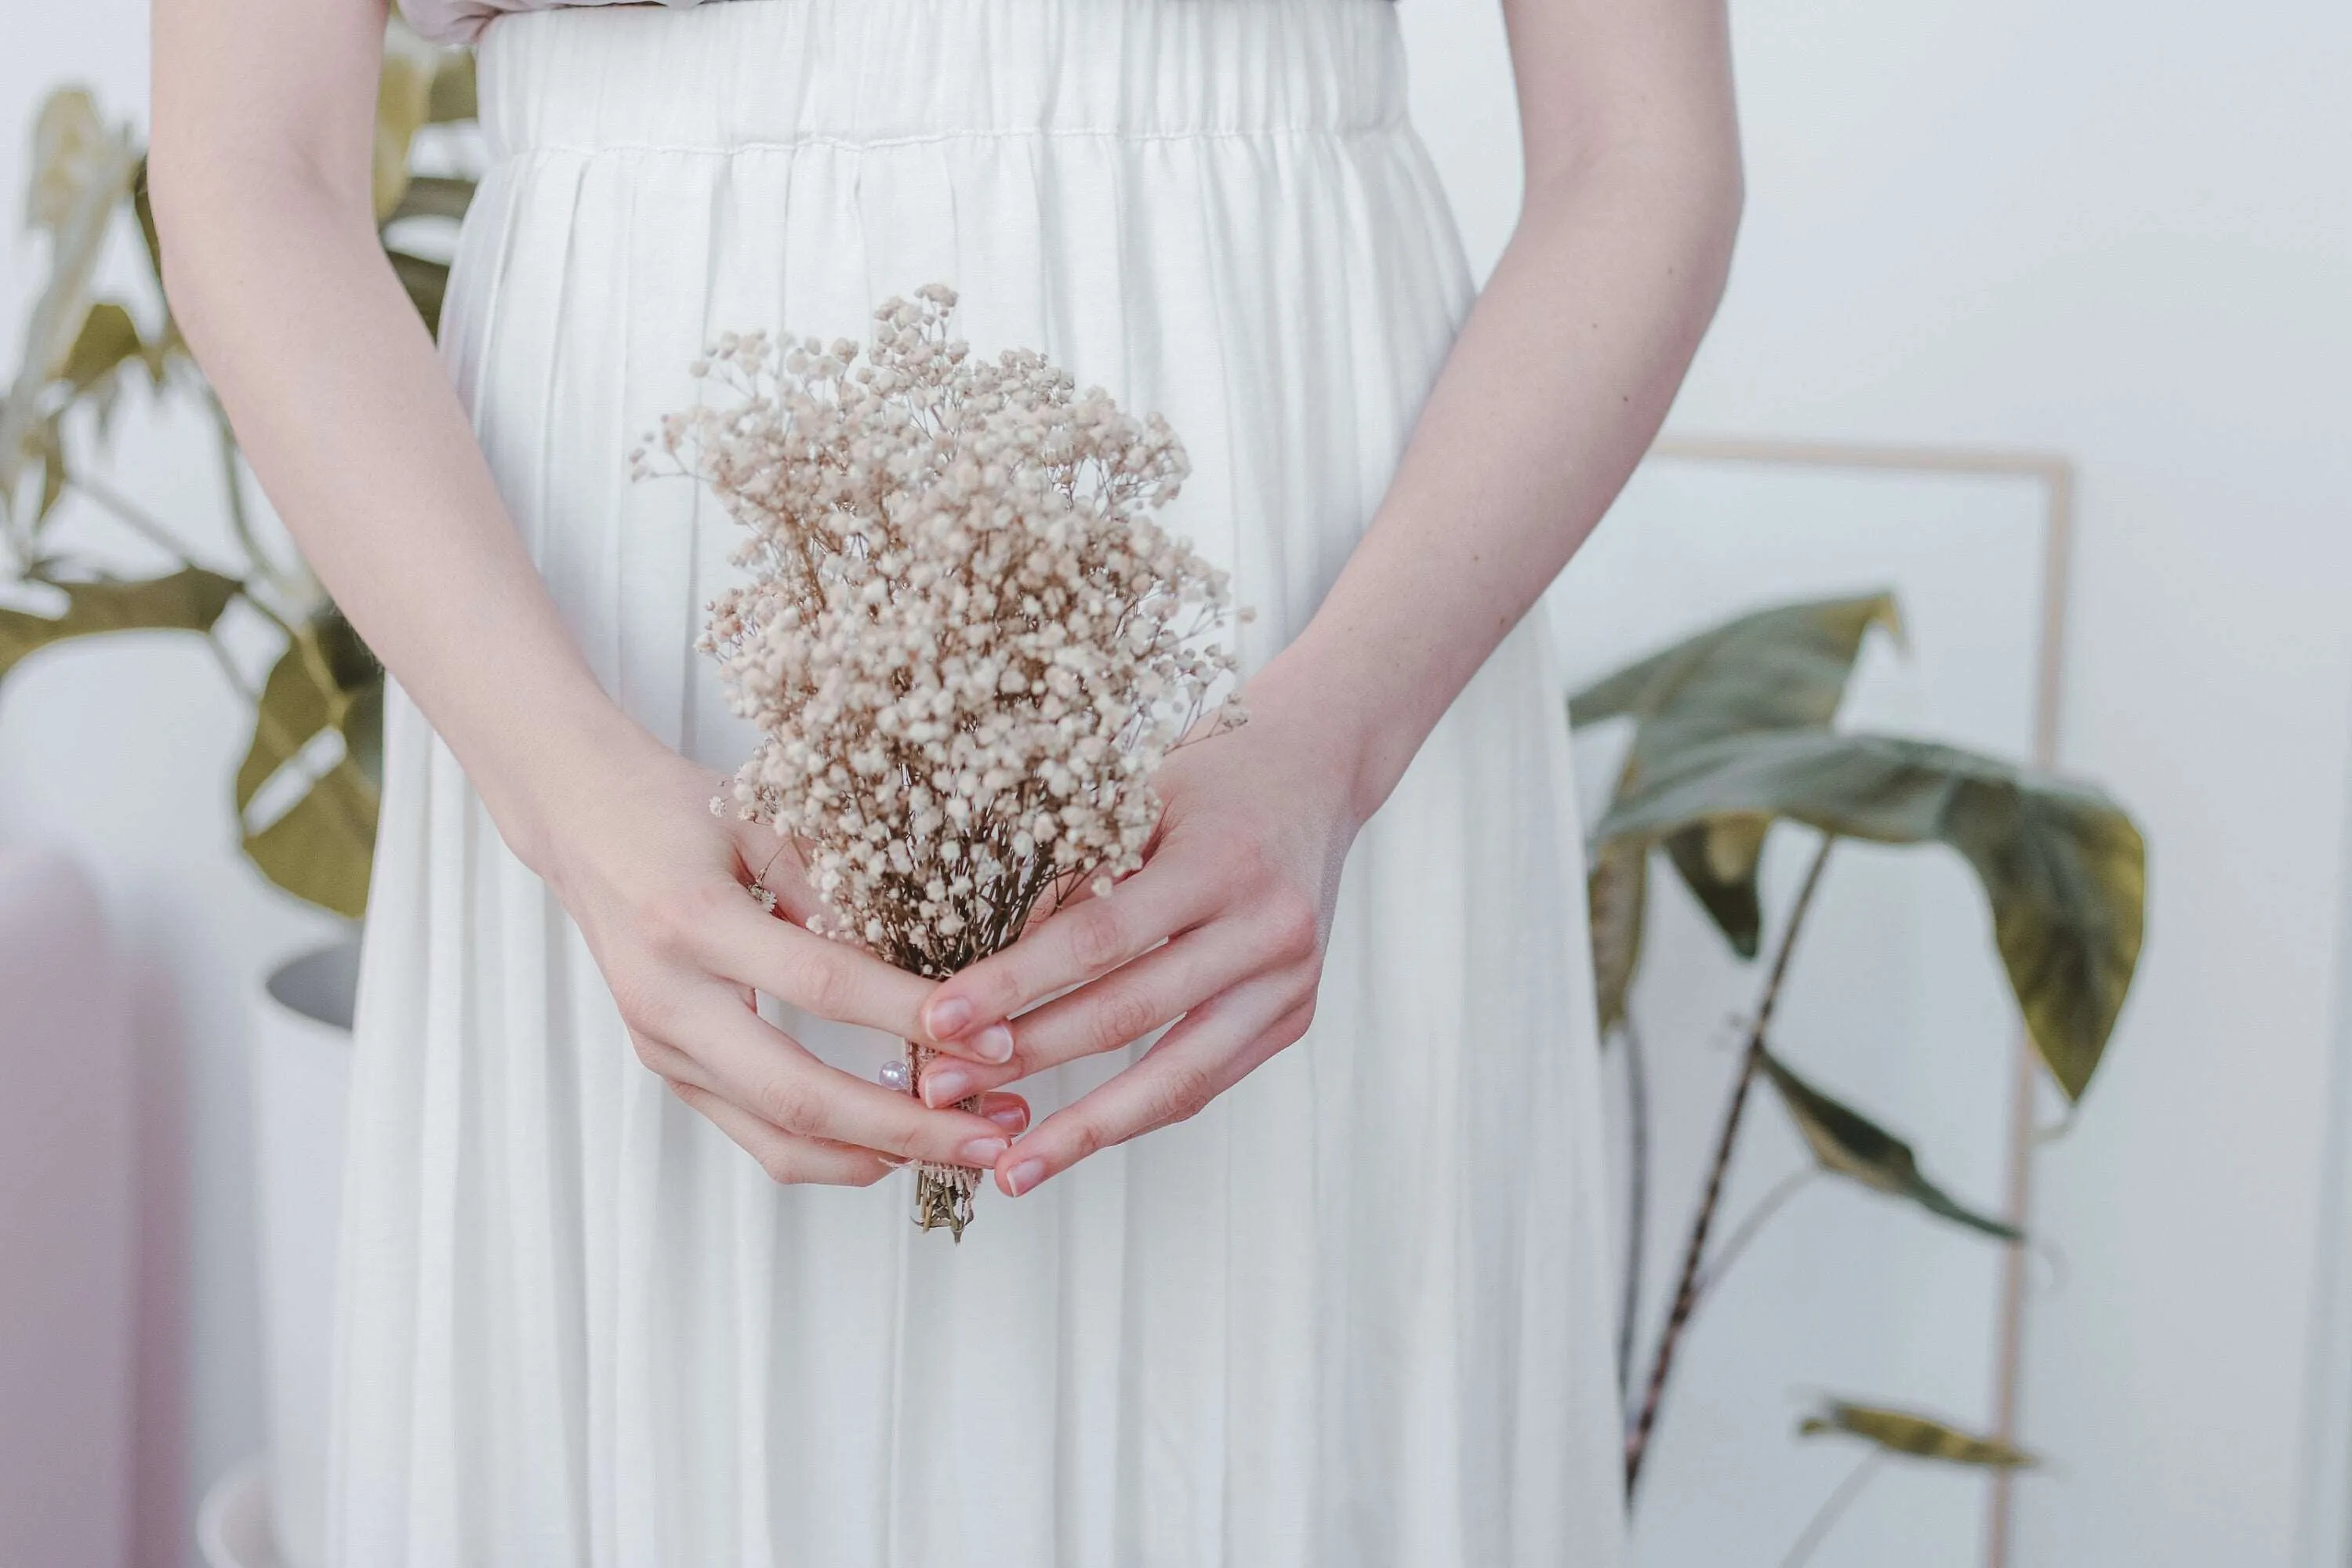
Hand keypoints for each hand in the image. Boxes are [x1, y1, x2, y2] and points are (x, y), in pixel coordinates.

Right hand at [538, 738, 1029, 1185]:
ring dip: (879, 1156)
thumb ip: (837, 889)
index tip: (995, 1038)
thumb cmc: (678, 809)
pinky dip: (833, 1149)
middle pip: (799, 1096)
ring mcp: (662, 1047)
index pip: (824, 986)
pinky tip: (899, 1142)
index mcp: (693, 922)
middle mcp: (668, 1001)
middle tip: (993, 1138)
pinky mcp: (669, 1068)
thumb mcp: (763, 821)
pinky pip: (756, 1133)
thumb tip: (937, 964)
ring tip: (966, 1150)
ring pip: (777, 1138)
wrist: (582, 823)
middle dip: (906, 1129)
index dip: (912, 1019)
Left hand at [910, 705, 1366, 1197]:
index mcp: (1222, 861)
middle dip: (1026, 1058)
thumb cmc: (1208, 779)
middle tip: (940, 1091)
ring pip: (1175, 1077)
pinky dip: (1135, 1114)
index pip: (1099, 937)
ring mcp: (1290, 983)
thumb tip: (975, 965)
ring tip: (1008, 1169)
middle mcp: (1268, 929)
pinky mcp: (1293, 1018)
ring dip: (1083, 1128)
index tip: (937, 1021)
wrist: (1316, 775)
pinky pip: (1203, 1082)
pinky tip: (1073, 1139)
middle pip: (1128, 1015)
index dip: (1014, 985)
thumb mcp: (1135, 798)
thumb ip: (1071, 875)